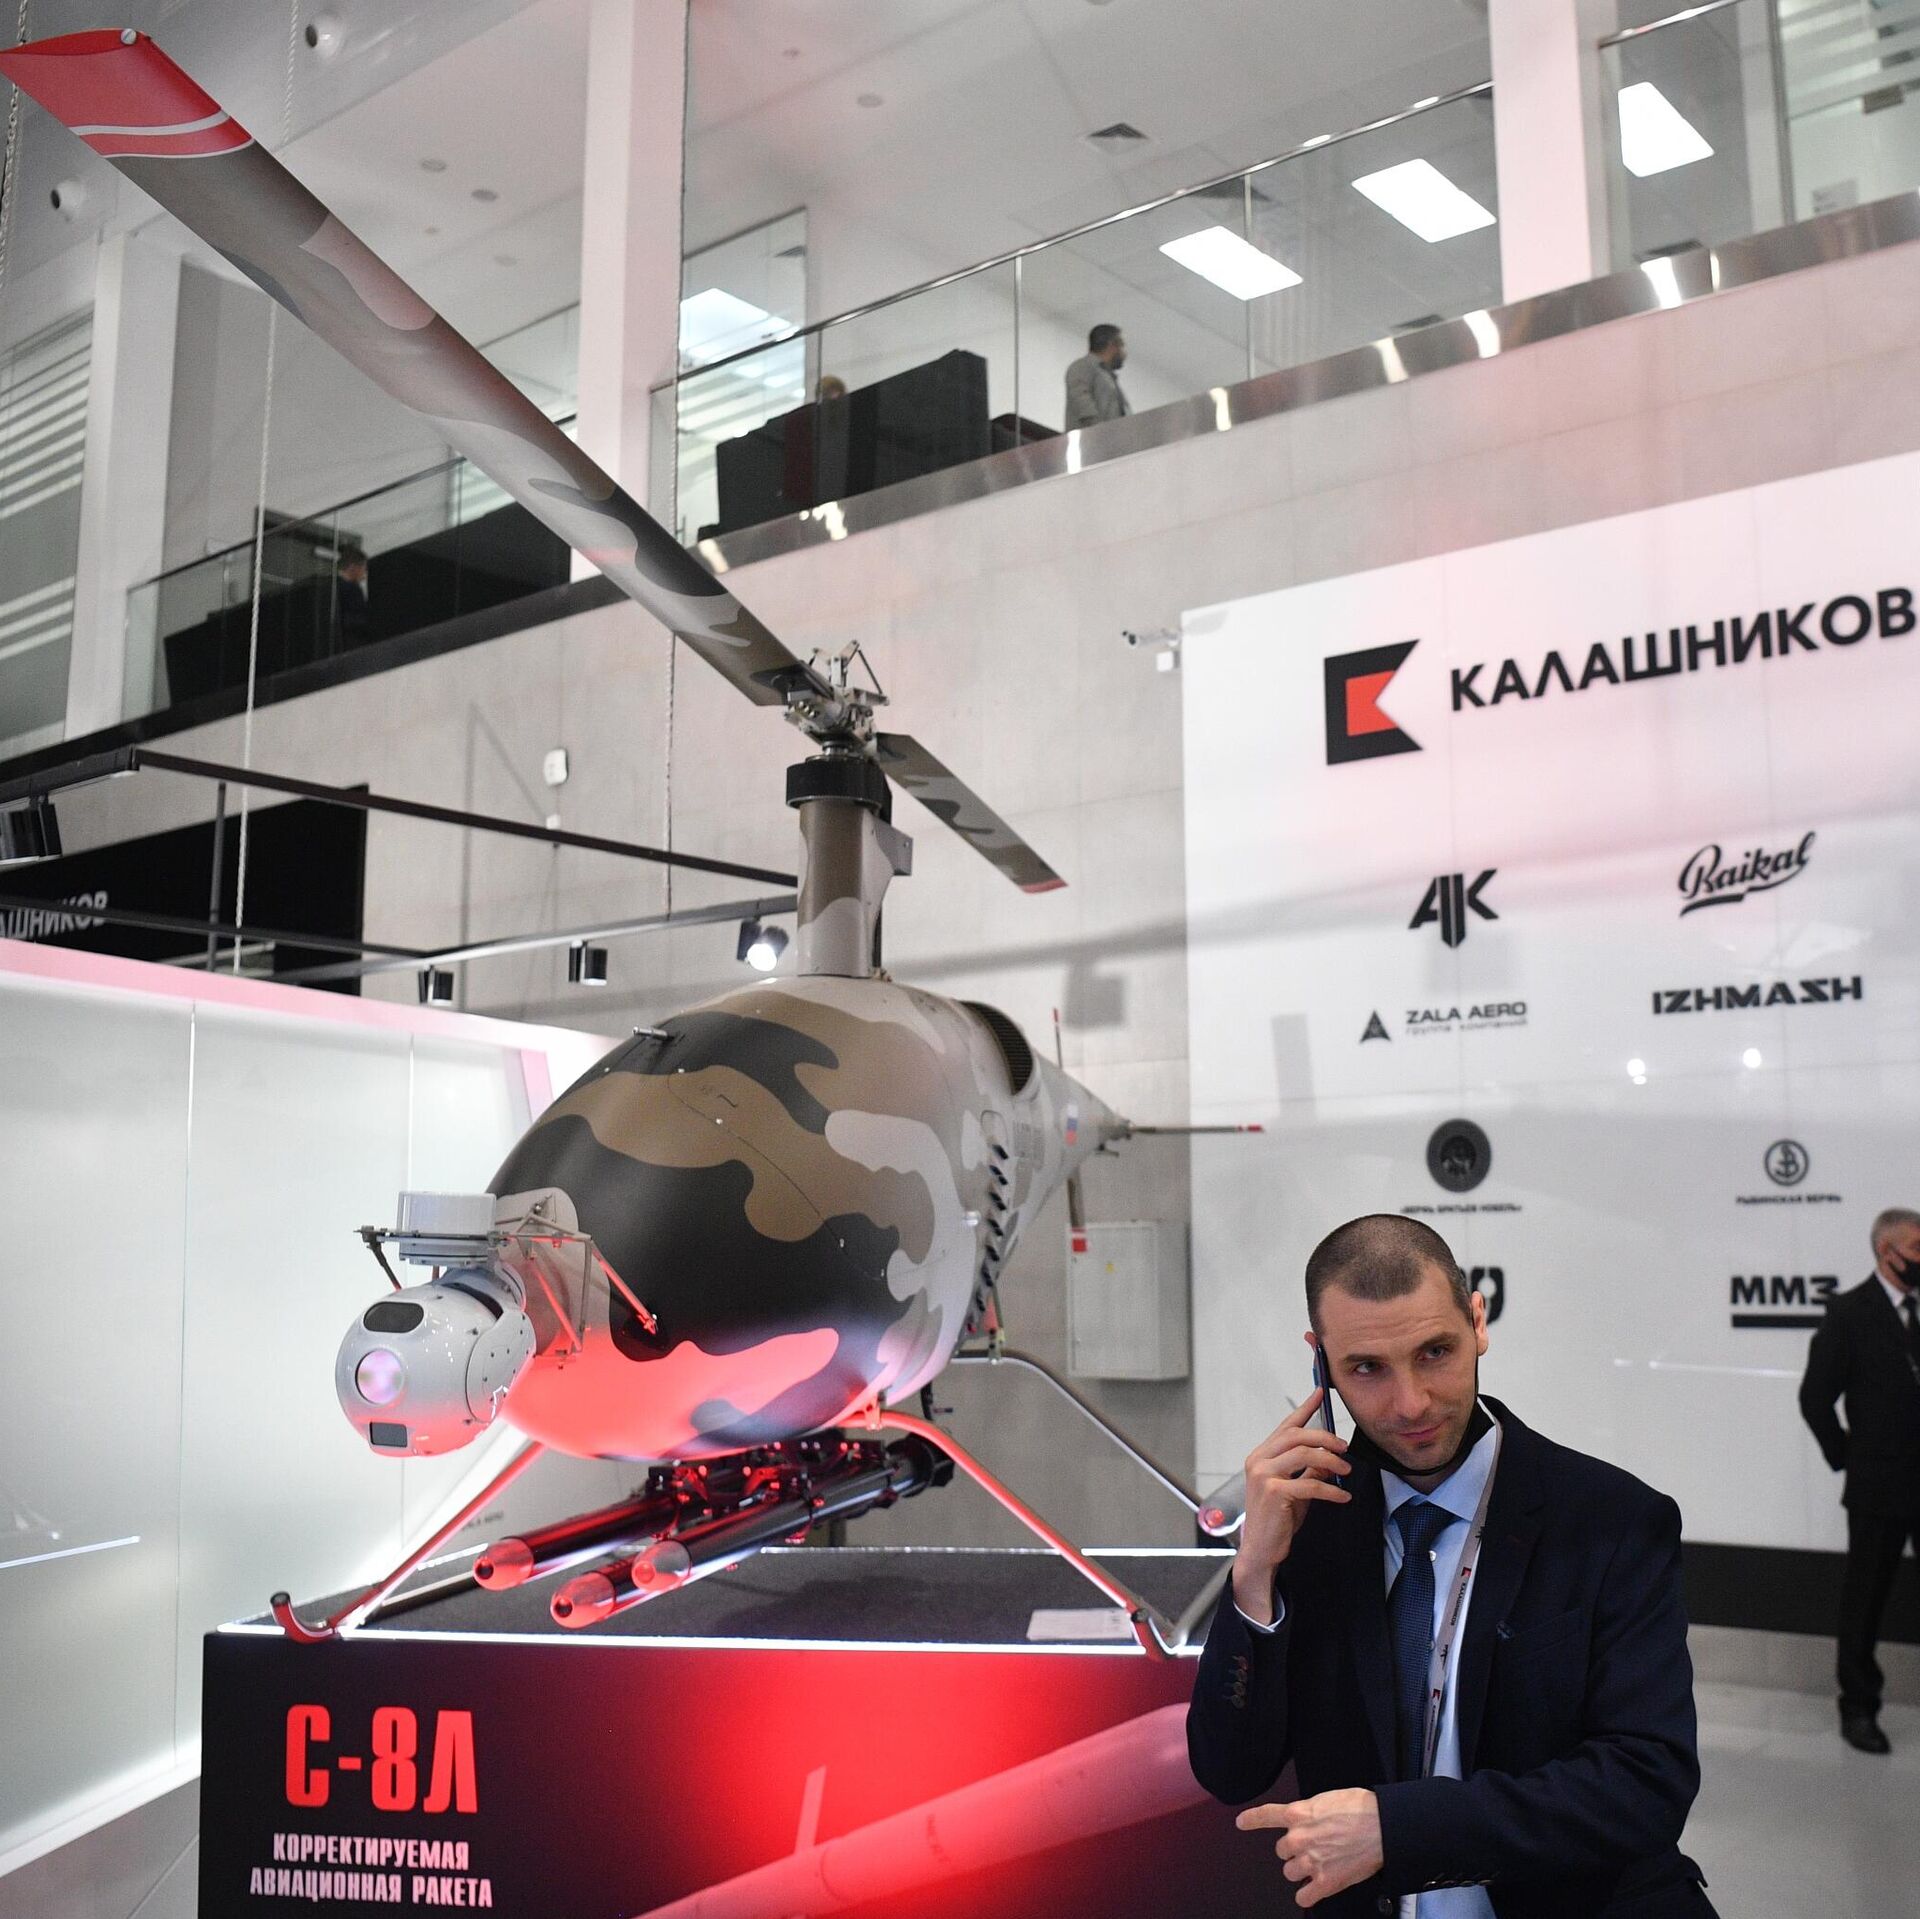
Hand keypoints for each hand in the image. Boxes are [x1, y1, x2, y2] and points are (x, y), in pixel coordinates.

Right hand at [1230, 1386, 1351, 1621]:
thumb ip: (1306, 1469)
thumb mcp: (1294, 1488)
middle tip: (1344, 1448)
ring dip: (1331, 1461)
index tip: (1320, 1393)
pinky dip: (1331, 1489)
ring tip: (1346, 1471)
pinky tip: (1342, 1497)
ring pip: (1303, 1454)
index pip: (1285, 1425)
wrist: (1261, 1550)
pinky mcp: (1274, 1492)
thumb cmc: (1276, 1519)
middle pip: (1296, 1435)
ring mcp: (1263, 1475)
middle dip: (1325, 1437)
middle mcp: (1258, 1460)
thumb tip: (1329, 1456)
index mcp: (1261, 1455)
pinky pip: (1310, 1483)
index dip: (1305, 1408)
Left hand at [1237, 1789, 1382, 1907]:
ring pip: (1290, 1873)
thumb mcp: (1326, 1800)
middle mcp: (1298, 1838)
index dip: (1251, 1820)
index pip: (1266, 1815)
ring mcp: (1310, 1862)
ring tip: (1318, 1864)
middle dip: (1294, 1850)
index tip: (1241, 1822)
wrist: (1381, 1827)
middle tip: (1313, 1846)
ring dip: (1301, 1871)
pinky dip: (1307, 1895)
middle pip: (1281, 1851)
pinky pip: (1303, 1897)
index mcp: (1298, 1813)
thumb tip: (1306, 1820)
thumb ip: (1309, 1812)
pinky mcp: (1325, 1882)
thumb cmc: (1360, 1809)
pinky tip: (1314, 1889)